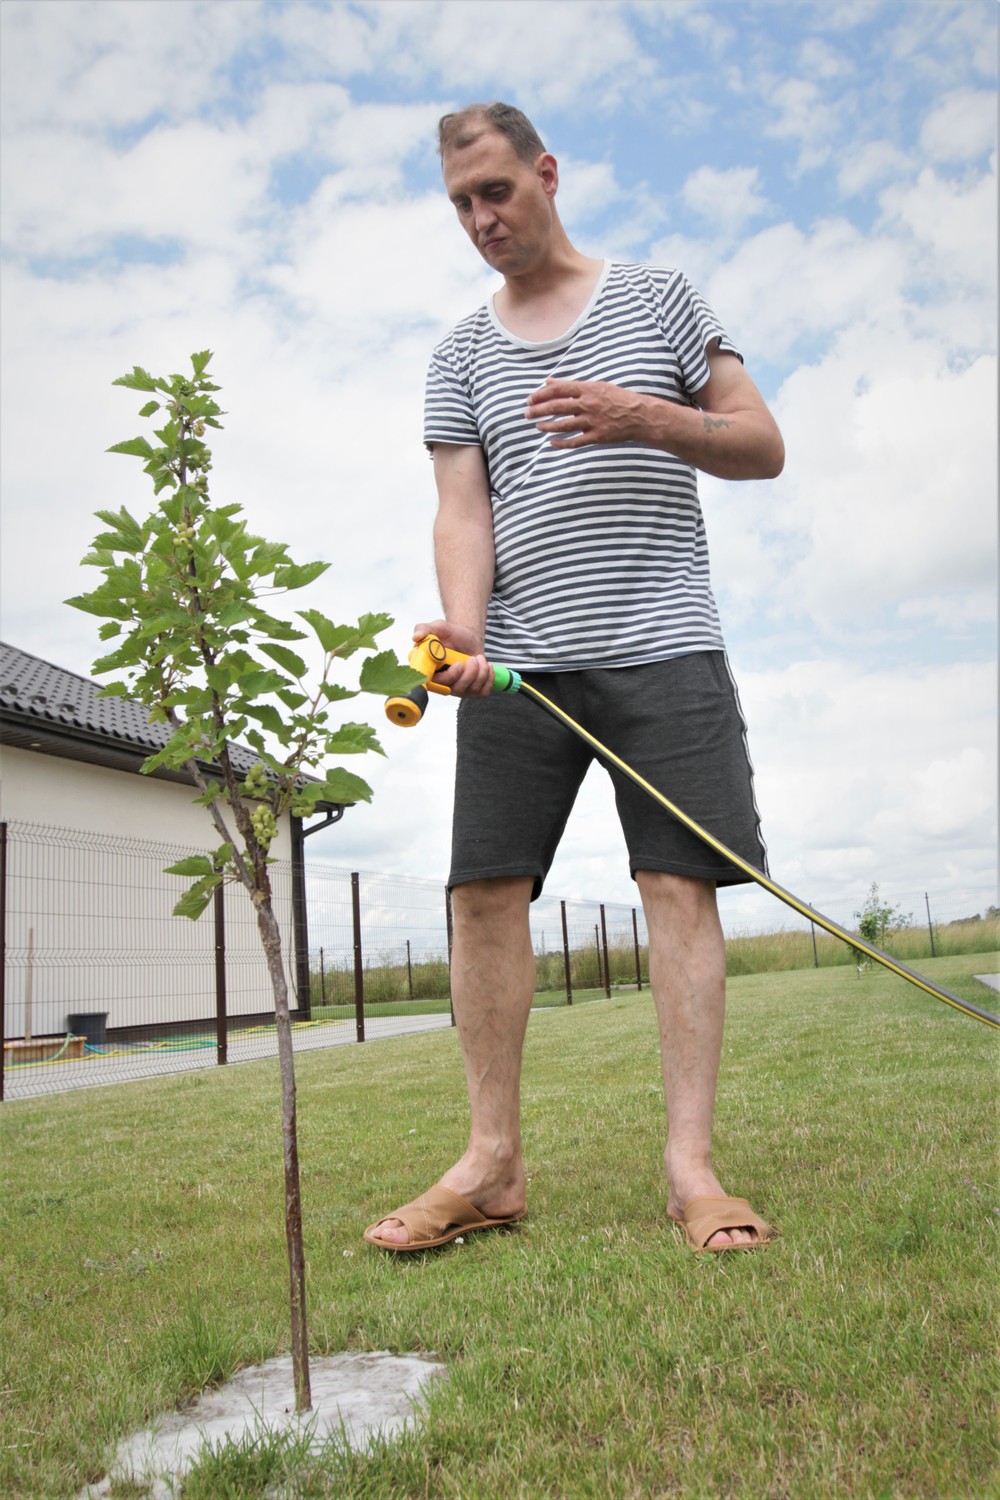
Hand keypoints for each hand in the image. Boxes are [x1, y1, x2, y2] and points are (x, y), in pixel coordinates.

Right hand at [412, 618, 494, 697]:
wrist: (467, 638)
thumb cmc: (451, 634)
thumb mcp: (438, 627)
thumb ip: (424, 629)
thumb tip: (416, 637)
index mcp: (429, 670)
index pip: (433, 684)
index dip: (447, 678)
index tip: (458, 665)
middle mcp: (442, 682)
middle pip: (454, 690)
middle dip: (468, 674)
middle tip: (472, 659)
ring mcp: (457, 688)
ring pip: (469, 690)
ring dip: (479, 673)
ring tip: (479, 658)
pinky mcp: (471, 690)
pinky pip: (482, 692)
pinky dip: (488, 678)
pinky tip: (486, 665)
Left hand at [524, 377, 645, 447]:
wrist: (640, 415)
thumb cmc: (617, 398)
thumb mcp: (596, 386)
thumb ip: (572, 386)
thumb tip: (549, 382)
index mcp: (588, 389)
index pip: (558, 390)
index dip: (541, 394)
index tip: (530, 398)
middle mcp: (588, 404)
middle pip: (557, 407)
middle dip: (538, 410)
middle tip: (527, 413)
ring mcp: (592, 421)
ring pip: (563, 425)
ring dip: (547, 426)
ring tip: (538, 426)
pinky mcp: (597, 437)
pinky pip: (575, 441)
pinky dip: (562, 443)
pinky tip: (552, 442)